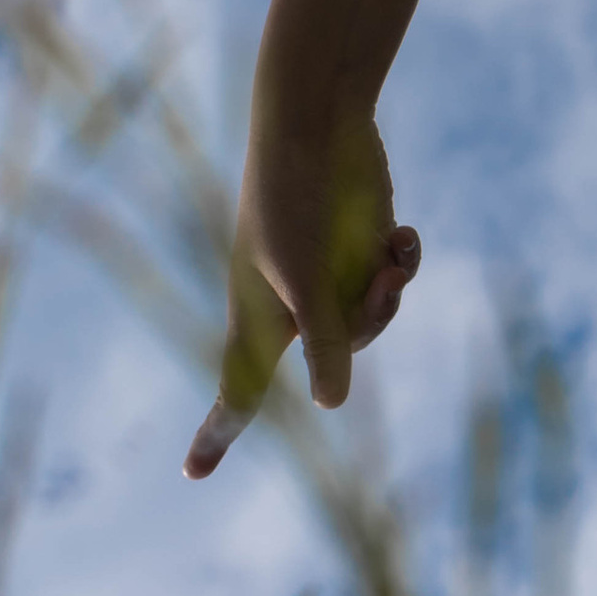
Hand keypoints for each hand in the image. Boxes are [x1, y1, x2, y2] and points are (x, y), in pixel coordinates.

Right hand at [183, 108, 422, 479]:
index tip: (192, 476)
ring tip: (395, 256)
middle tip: (384, 285)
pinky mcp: (360, 249)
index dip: (215, 436)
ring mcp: (328, 277)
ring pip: (373, 322)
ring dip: (391, 293)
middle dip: (369, 326)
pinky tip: (404, 234)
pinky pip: (391, 280)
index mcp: (257, 313)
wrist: (319, 119)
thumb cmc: (297, 194)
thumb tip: (331, 405)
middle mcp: (292, 302)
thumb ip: (325, 340)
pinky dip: (402, 262)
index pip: (235, 390)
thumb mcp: (310, 274)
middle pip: (339, 358)